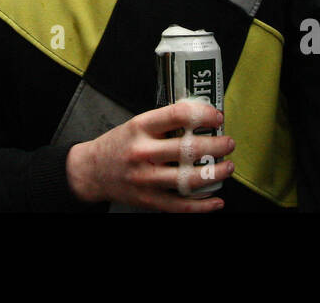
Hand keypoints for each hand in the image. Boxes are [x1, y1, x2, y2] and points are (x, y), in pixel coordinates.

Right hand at [65, 100, 234, 210]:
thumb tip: (201, 117)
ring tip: (227, 167)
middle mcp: (143, 152)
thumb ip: (165, 122)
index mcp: (140, 127)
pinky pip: (181, 205)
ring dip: (215, 173)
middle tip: (228, 143)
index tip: (217, 116)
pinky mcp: (149, 200)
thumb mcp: (137, 124)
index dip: (203, 114)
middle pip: (188, 148)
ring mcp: (146, 179)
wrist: (92, 171)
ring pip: (188, 178)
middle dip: (216, 145)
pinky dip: (203, 205)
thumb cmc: (119, 144)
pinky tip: (217, 200)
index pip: (177, 115)